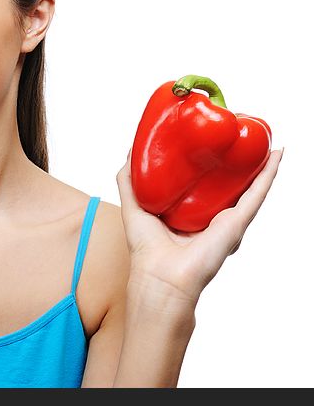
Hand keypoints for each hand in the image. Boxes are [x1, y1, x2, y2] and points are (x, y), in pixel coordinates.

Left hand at [115, 147, 283, 305]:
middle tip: (237, 128)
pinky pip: (257, 194)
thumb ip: (130, 179)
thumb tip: (132, 148)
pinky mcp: (237, 222)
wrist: (161, 277)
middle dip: (234, 157)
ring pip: (248, 184)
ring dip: (258, 161)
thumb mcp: (134, 205)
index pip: (203, 181)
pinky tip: (276, 155)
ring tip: (260, 135)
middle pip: (228, 181)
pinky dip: (268, 174)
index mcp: (189, 211)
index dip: (207, 158)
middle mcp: (211, 215)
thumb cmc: (146, 249)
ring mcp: (226, 218)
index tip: (209, 134)